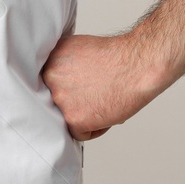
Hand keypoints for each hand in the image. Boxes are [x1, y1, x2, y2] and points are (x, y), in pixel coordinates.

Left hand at [41, 32, 164, 141]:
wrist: (135, 66)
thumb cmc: (116, 58)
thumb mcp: (78, 49)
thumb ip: (63, 65)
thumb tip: (59, 81)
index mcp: (50, 60)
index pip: (48, 84)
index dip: (68, 89)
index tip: (79, 89)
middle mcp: (50, 78)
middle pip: (57, 101)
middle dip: (75, 101)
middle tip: (93, 95)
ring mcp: (60, 98)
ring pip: (67, 118)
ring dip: (84, 115)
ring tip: (101, 100)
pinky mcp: (73, 118)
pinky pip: (79, 134)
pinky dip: (95, 129)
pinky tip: (106, 112)